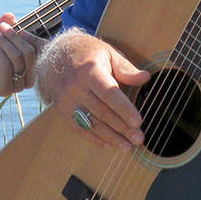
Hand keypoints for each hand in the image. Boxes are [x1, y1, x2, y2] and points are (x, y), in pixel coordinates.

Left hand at [0, 12, 44, 95]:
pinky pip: (6, 66)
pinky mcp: (6, 89)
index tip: (20, 28)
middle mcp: (30, 80)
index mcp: (34, 69)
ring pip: (17, 58)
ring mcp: (19, 86)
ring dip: (3, 41)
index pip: (42, 51)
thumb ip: (6, 28)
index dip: (33, 38)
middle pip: (28, 52)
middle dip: (13, 36)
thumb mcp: (0, 42)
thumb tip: (9, 15)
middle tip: (0, 26)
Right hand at [36, 29, 149, 149]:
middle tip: (139, 138)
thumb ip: (126, 68)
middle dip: (122, 127)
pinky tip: (109, 145)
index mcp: (89, 71)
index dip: (124, 108)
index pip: (108, 93)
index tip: (138, 121)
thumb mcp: (107, 53)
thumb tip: (145, 78)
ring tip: (127, 146)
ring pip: (91, 123)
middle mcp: (76, 88)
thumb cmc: (87, 53)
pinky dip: (94, 138)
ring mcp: (68, 101)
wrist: (55, 55)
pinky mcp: (63, 111)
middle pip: (101, 112)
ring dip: (110, 137)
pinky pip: (79, 128)